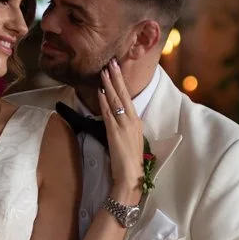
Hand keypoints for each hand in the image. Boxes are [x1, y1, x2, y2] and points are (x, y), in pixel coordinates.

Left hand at [98, 59, 143, 204]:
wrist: (130, 177)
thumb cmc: (129, 163)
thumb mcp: (129, 141)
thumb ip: (123, 128)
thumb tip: (115, 118)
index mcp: (137, 122)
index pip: (128, 98)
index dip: (122, 84)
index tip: (117, 71)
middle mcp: (133, 121)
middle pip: (124, 95)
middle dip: (117, 78)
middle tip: (112, 62)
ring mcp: (124, 126)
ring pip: (116, 101)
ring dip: (109, 85)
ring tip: (105, 71)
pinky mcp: (115, 133)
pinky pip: (109, 113)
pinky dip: (105, 102)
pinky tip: (101, 92)